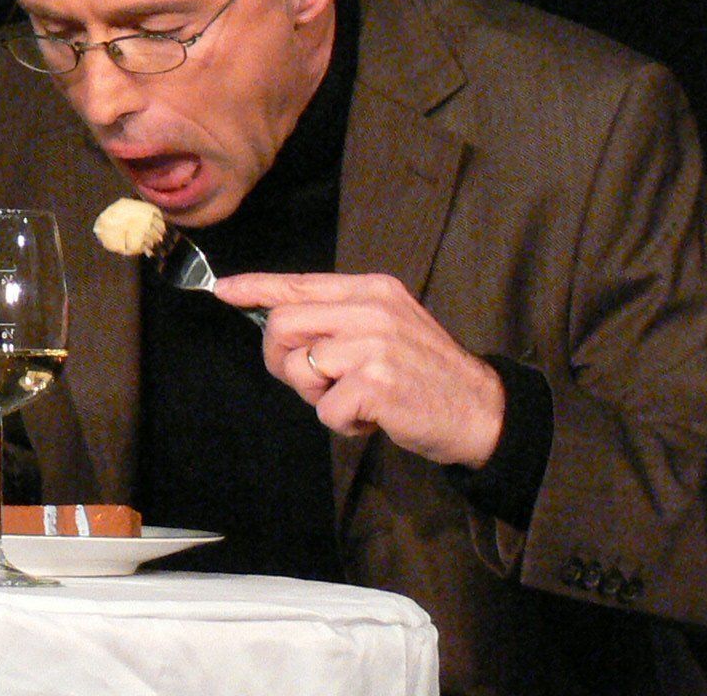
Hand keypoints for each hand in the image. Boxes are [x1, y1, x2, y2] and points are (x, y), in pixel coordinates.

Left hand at [213, 270, 507, 468]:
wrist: (483, 410)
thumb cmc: (425, 373)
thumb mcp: (388, 326)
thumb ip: (340, 318)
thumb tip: (279, 322)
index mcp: (371, 289)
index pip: (298, 282)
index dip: (255, 287)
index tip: (223, 290)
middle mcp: (370, 309)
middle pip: (283, 325)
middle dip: (283, 360)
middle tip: (315, 382)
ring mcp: (373, 344)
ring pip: (299, 369)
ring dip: (319, 396)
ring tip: (357, 399)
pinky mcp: (376, 383)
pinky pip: (325, 408)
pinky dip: (343, 423)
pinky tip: (373, 419)